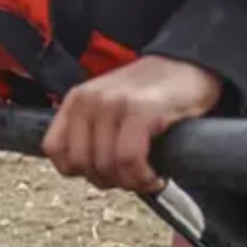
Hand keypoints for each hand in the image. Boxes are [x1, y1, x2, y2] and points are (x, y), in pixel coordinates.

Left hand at [41, 55, 221, 192]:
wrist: (192, 64)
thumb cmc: (154, 94)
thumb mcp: (110, 106)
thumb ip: (91, 131)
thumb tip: (84, 172)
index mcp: (77, 99)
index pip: (55, 150)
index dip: (79, 172)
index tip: (104, 172)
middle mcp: (90, 99)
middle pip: (82, 164)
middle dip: (108, 180)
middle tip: (132, 177)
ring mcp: (114, 103)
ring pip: (105, 166)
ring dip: (129, 182)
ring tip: (146, 176)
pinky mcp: (140, 110)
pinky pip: (128, 160)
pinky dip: (141, 177)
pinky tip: (155, 177)